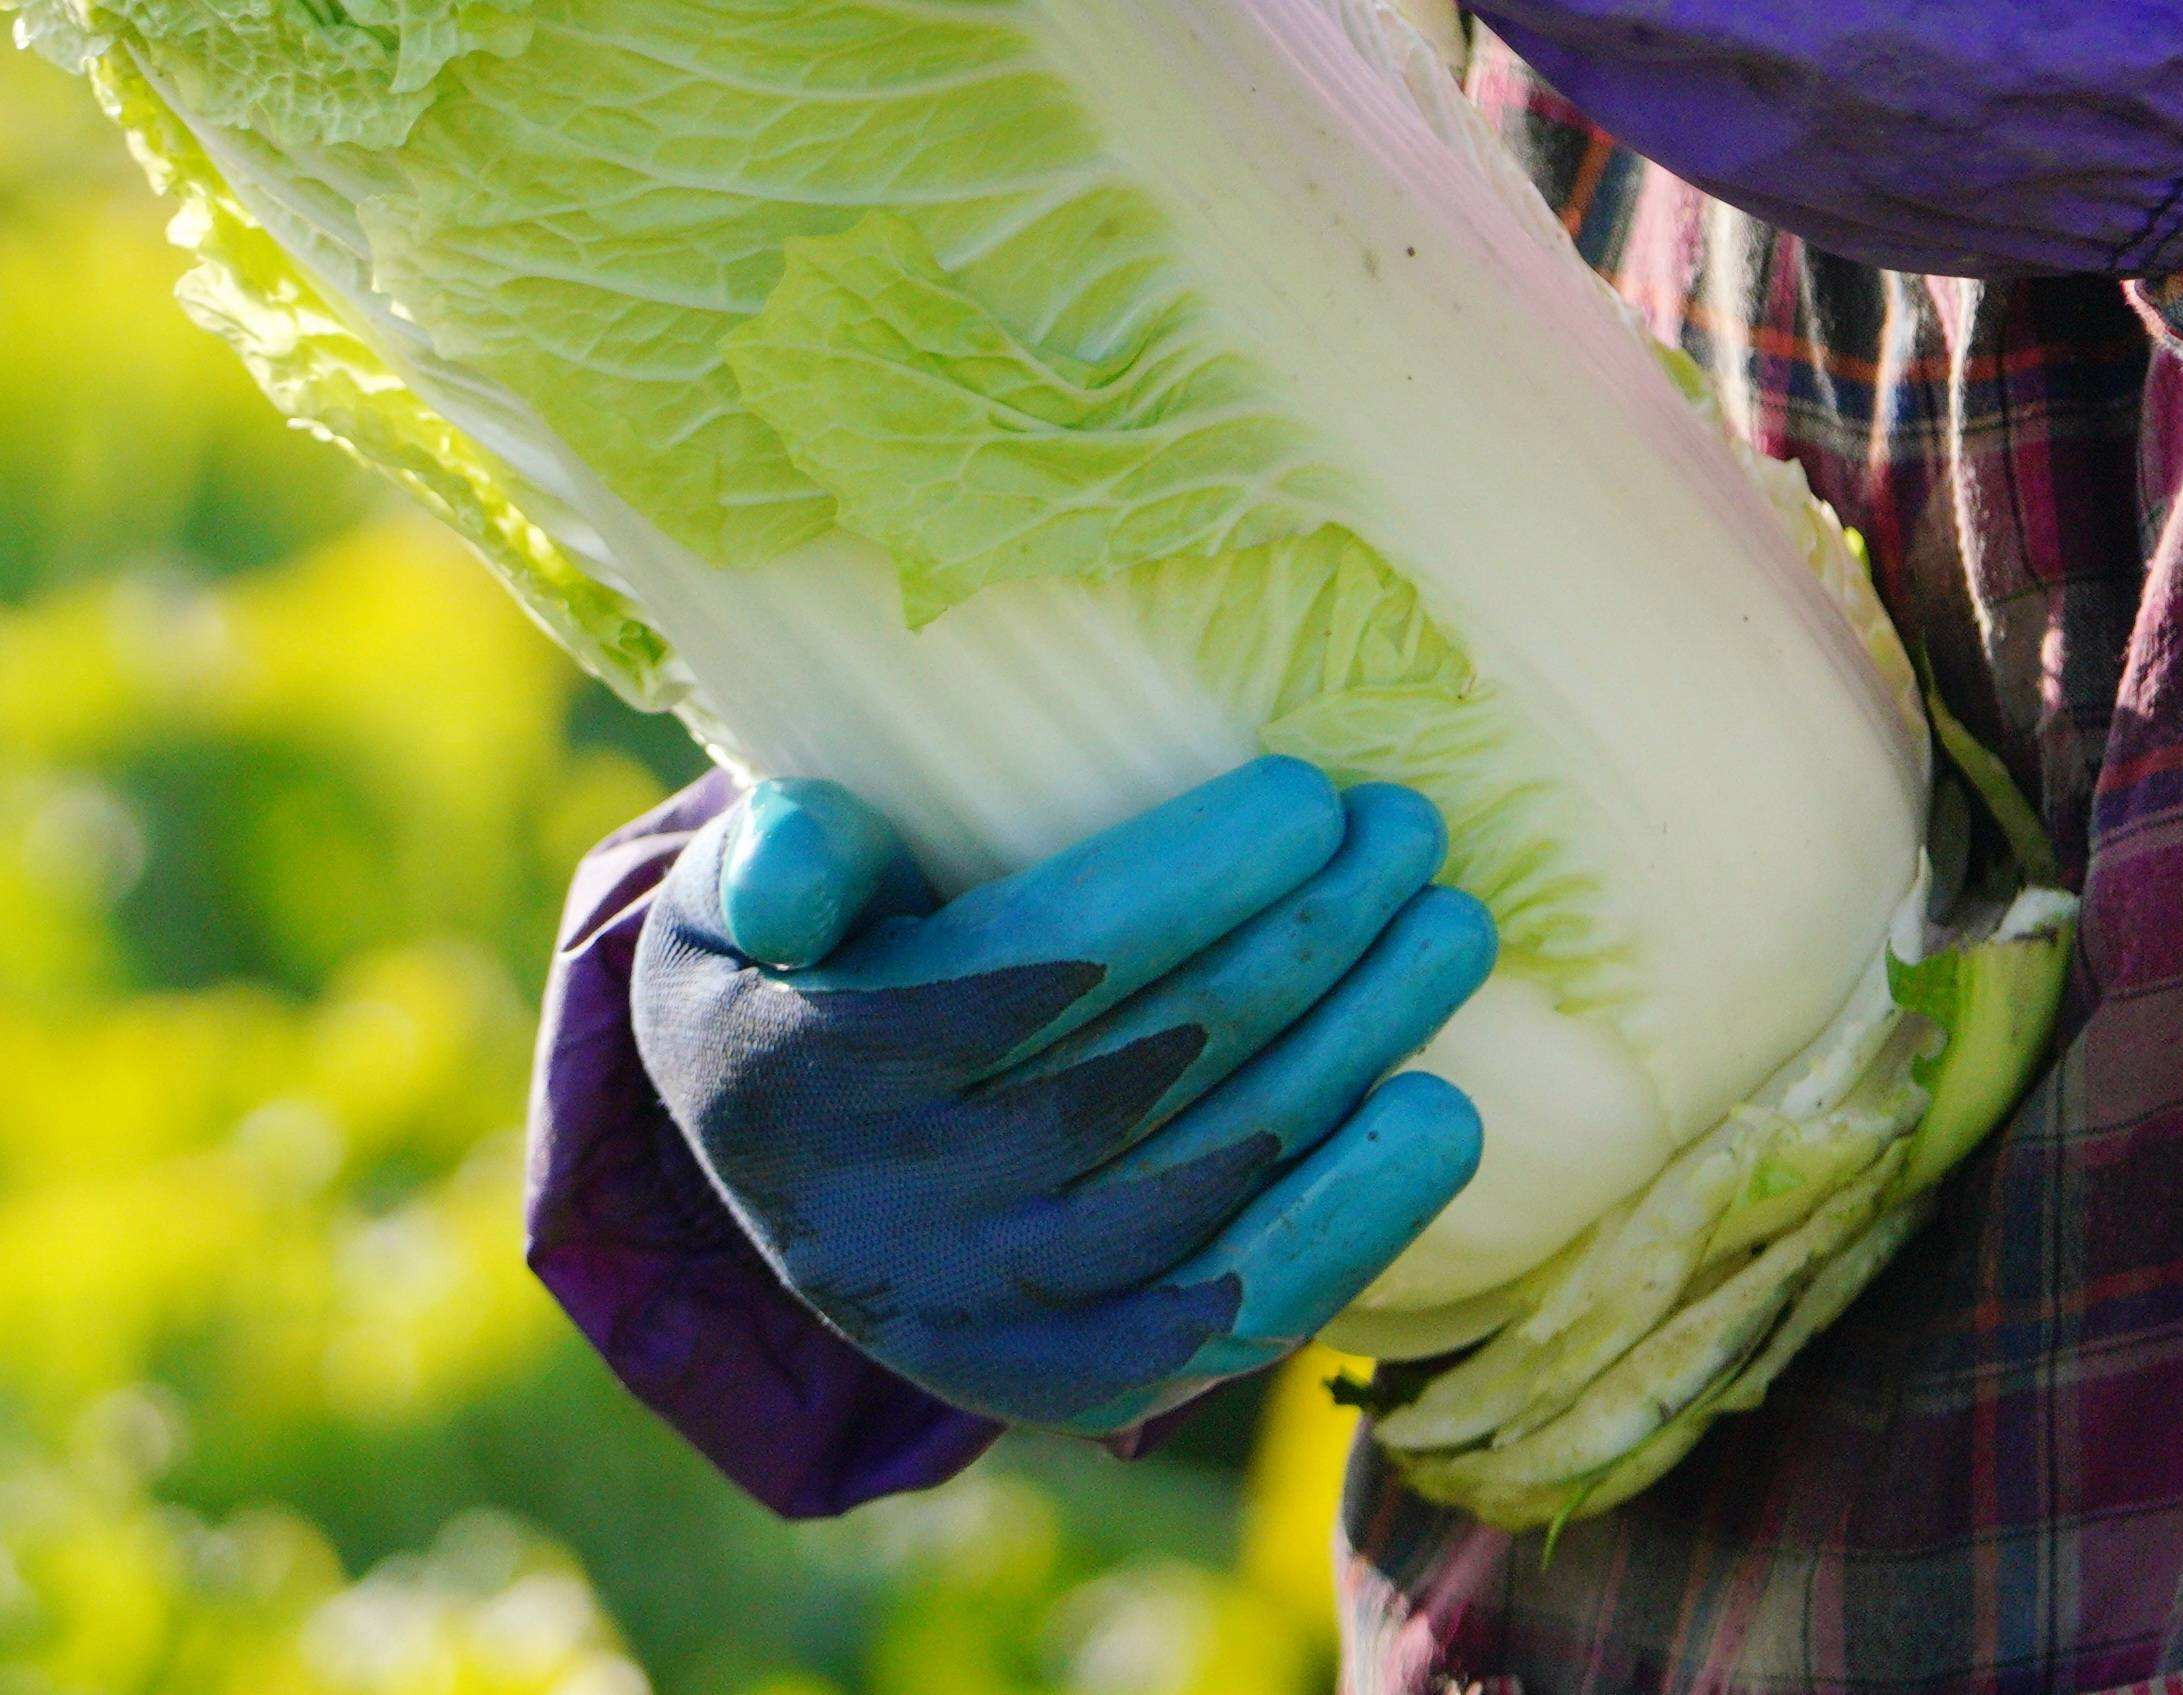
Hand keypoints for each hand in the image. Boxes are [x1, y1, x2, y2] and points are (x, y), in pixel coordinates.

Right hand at [630, 759, 1492, 1438]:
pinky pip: (1243, 1310)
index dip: (1191, 882)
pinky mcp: (1083, 1384)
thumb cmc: (795, 979)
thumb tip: (795, 888)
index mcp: (813, 1076)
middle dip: (1308, 939)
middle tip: (1409, 830)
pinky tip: (1441, 1113)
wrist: (786, 1184)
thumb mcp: (733, 900)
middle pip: (1158, 1061)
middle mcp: (901, 1222)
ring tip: (1450, 929)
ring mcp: (997, 1324)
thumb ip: (775, 857)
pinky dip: (1355, 1218)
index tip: (1307, 797)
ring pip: (1220, 1175)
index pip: (1044, 967)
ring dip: (1359, 1044)